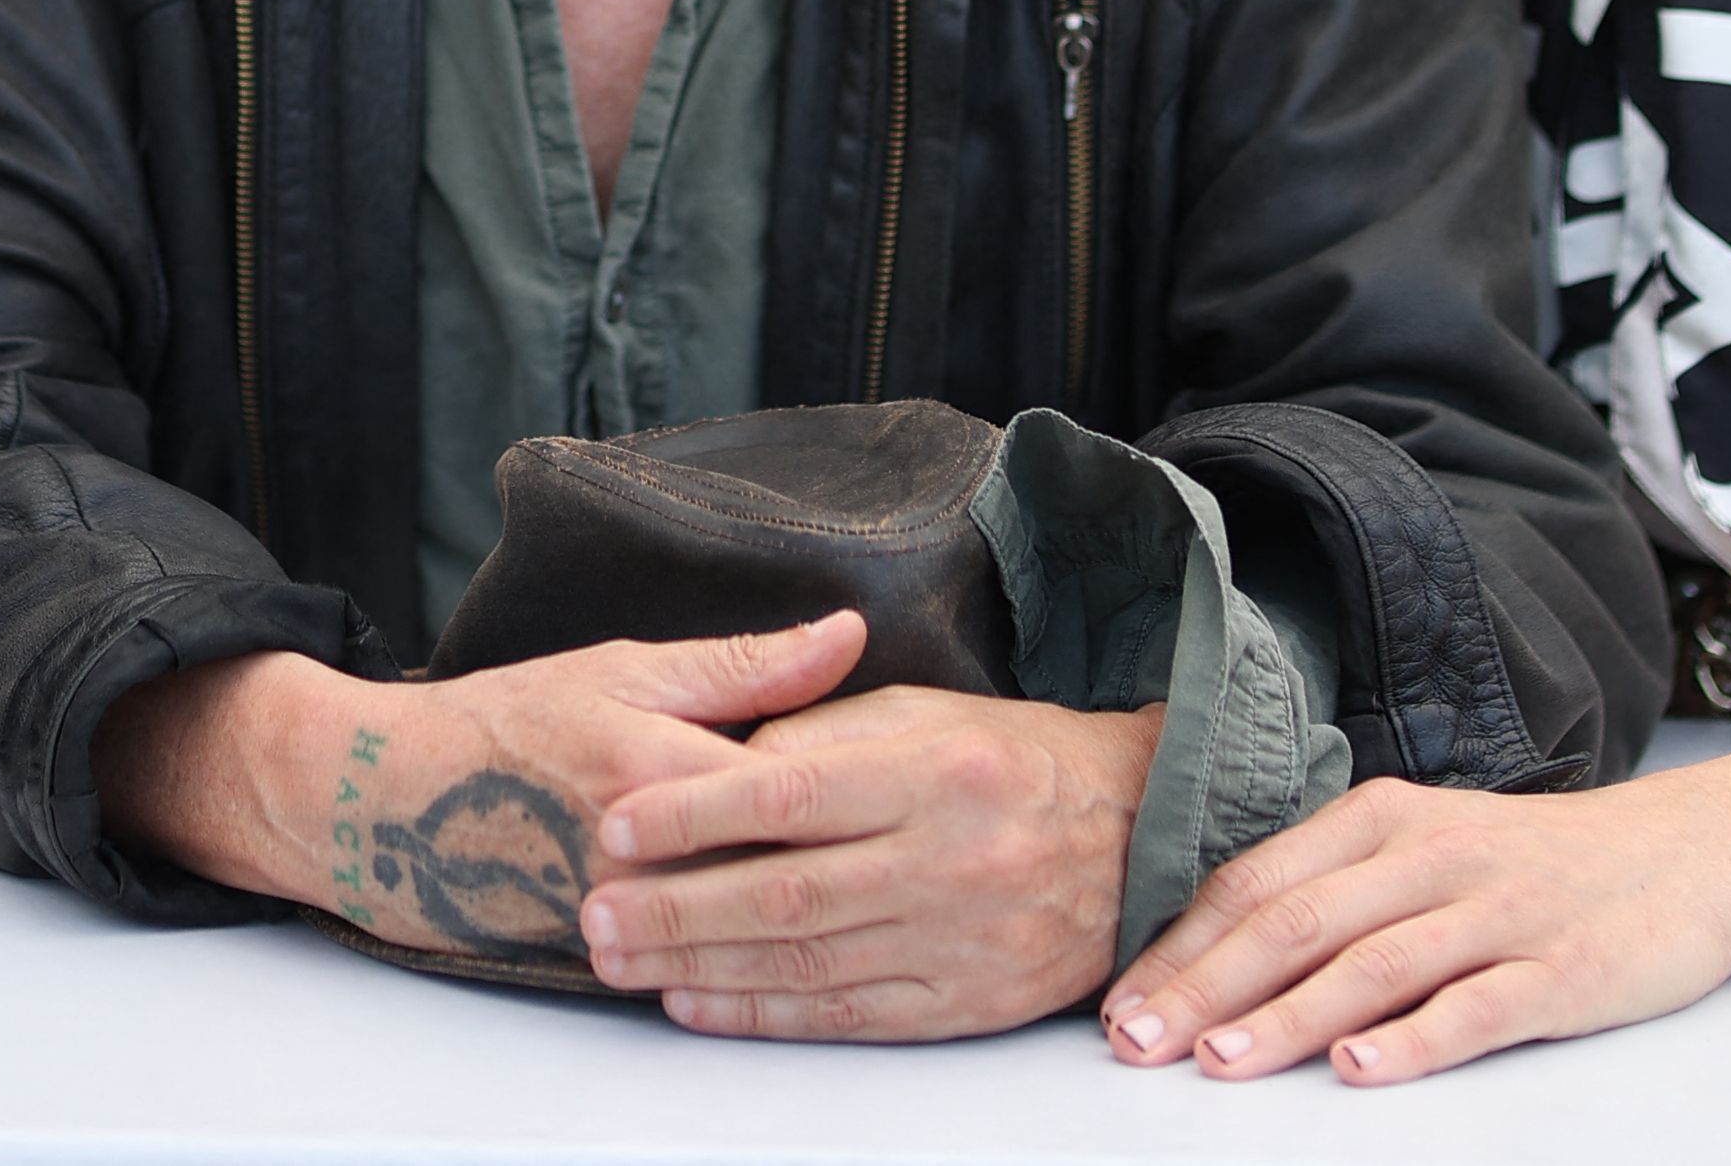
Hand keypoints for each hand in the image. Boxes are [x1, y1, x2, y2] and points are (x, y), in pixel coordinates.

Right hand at [93, 613, 858, 960]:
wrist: (392, 801)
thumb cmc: (509, 720)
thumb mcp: (625, 665)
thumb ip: (744, 665)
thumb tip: (846, 634)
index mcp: (661, 767)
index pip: (795, 793)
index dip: (867, 797)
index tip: (926, 793)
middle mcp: (644, 853)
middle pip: (780, 877)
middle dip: (856, 876)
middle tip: (924, 868)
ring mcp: (621, 916)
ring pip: (743, 934)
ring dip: (811, 930)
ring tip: (877, 915)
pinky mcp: (601, 958)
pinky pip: (695, 962)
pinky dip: (747, 956)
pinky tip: (798, 949)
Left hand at [582, 684, 1159, 1038]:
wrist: (1135, 832)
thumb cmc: (1010, 760)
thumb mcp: (921, 714)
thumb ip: (818, 736)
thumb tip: (721, 769)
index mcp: (933, 770)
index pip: (787, 795)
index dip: (692, 815)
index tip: (619, 826)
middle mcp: (950, 859)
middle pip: (785, 892)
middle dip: (674, 908)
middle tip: (595, 913)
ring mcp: (961, 942)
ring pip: (807, 963)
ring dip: (701, 965)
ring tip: (625, 959)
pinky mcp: (969, 1006)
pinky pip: (848, 1016)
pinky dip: (765, 1014)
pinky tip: (701, 1000)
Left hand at [1098, 774, 1730, 1085]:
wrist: (1685, 853)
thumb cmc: (1529, 862)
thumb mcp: (1422, 846)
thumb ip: (1333, 889)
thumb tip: (1214, 954)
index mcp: (1380, 819)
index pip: (1255, 883)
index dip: (1181, 946)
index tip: (1118, 1003)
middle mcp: (1429, 856)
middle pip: (1296, 923)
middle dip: (1206, 986)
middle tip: (1139, 1042)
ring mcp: (1496, 912)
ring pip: (1371, 965)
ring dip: (1287, 1018)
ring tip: (1221, 1061)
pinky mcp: (1561, 970)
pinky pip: (1475, 1006)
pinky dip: (1412, 1040)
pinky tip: (1359, 1071)